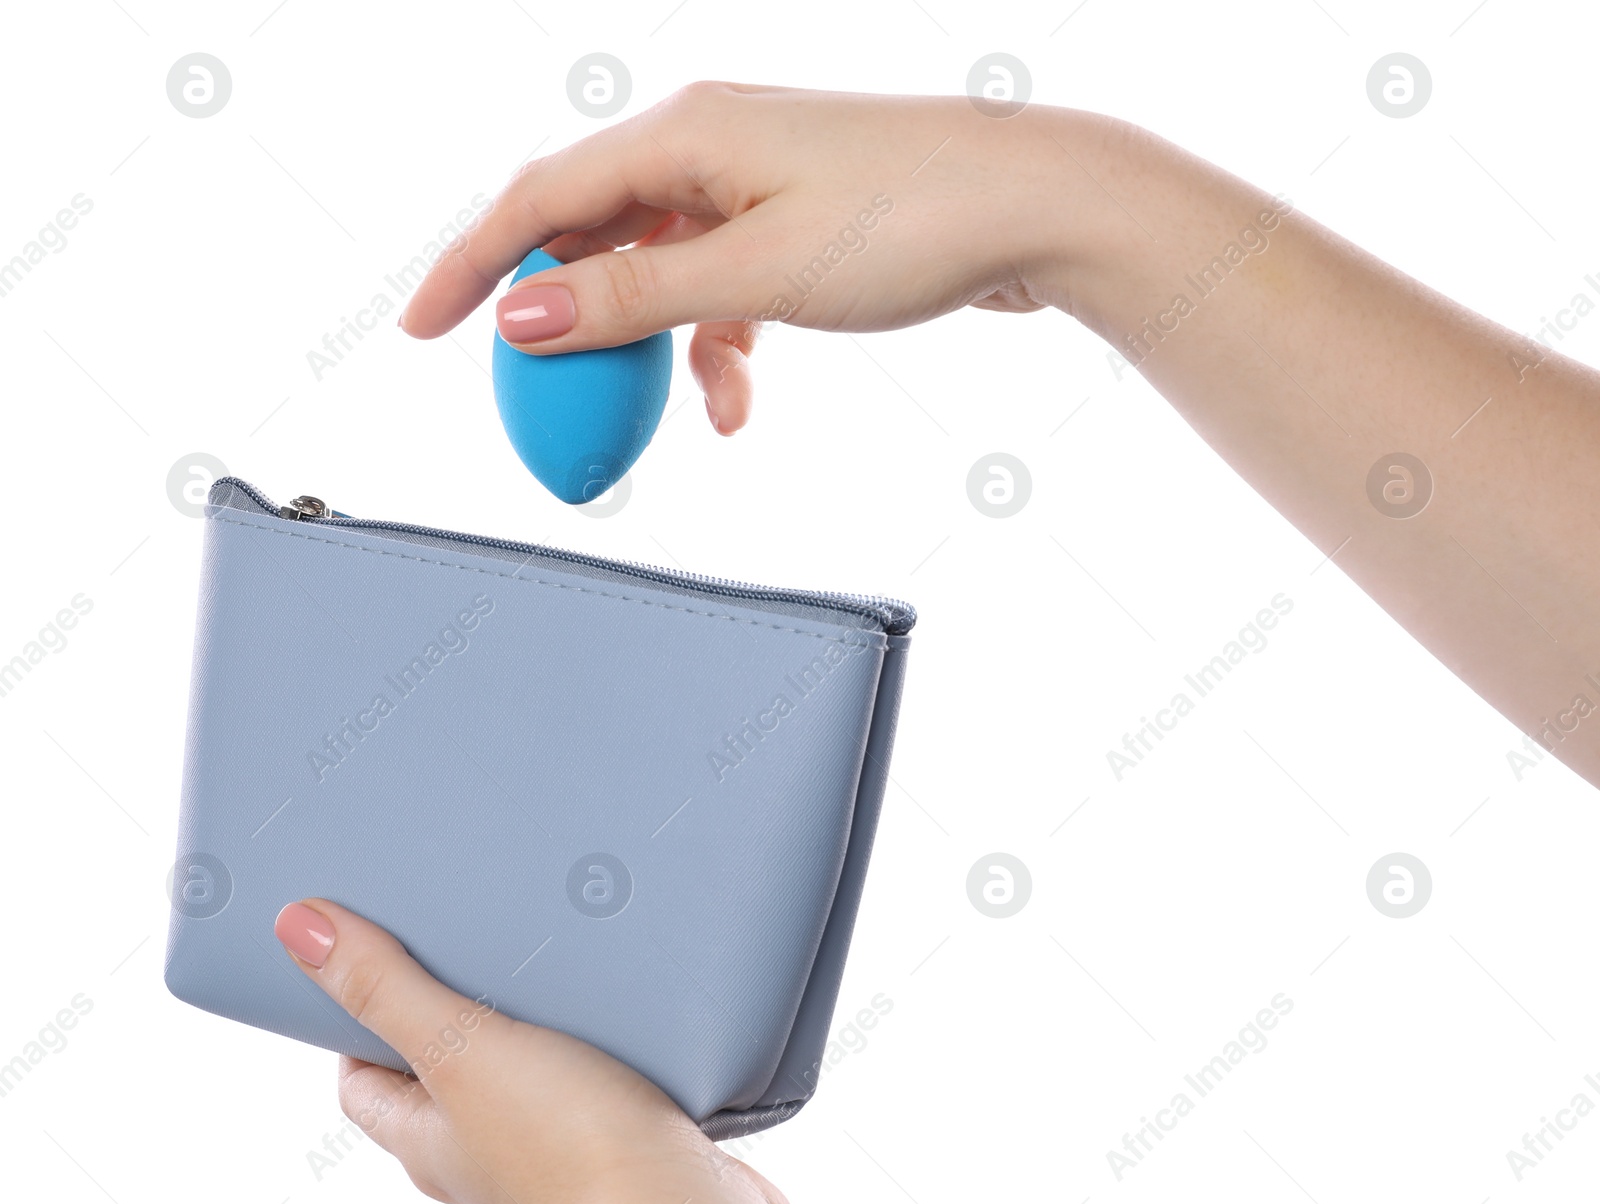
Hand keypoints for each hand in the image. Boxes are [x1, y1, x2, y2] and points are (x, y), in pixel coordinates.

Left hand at [274, 898, 858, 1203]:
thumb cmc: (568, 1152)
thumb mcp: (460, 1050)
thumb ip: (386, 989)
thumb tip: (297, 927)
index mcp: (427, 1140)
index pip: (363, 1080)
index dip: (356, 1020)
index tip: (370, 954)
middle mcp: (482, 1154)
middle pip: (442, 1073)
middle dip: (447, 1006)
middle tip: (462, 935)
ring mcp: (553, 1153)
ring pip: (521, 1074)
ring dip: (528, 1021)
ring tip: (545, 954)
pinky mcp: (621, 1141)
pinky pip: (591, 1080)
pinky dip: (593, 1041)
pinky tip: (619, 1005)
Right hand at [401, 82, 1599, 788]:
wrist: (1040, 209)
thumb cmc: (909, 224)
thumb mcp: (754, 274)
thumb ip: (633, 299)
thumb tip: (521, 312)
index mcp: (684, 134)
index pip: (539, 200)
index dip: (471, 267)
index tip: (422, 332)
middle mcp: (711, 143)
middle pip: (595, 234)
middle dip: (569, 320)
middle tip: (543, 395)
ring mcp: (758, 182)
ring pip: (664, 271)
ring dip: (661, 348)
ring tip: (686, 415)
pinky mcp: (801, 222)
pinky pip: (724, 286)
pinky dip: (719, 345)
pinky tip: (738, 400)